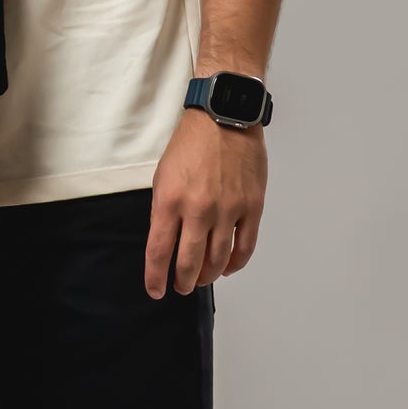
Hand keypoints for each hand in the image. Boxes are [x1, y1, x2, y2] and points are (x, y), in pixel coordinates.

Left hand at [146, 110, 268, 297]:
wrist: (224, 117)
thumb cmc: (191, 145)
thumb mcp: (163, 177)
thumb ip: (164, 212)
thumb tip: (168, 245)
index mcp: (170, 201)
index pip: (159, 252)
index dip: (156, 278)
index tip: (156, 290)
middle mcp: (198, 210)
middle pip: (190, 263)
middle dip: (183, 282)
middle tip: (181, 287)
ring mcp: (228, 210)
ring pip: (218, 260)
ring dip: (208, 276)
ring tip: (202, 279)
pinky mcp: (252, 207)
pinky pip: (245, 247)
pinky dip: (235, 263)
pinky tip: (227, 267)